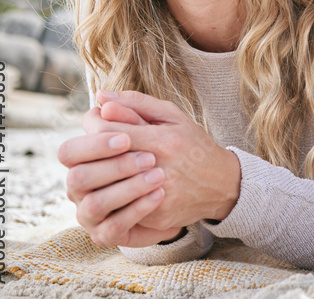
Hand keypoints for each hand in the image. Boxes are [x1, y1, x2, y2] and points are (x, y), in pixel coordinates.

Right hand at [58, 110, 180, 247]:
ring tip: (159, 177)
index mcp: (88, 157)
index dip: (96, 143)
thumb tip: (102, 98)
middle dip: (113, 167)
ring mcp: (91, 212)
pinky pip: (112, 227)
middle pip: (76, 177)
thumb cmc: (176, 148)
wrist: (202, 185)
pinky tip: (159, 196)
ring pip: (93, 204)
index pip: (71, 151)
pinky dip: (136, 211)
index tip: (128, 138)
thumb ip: (135, 109)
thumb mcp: (163, 122)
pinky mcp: (107, 233)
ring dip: (126, 189)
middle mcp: (82, 185)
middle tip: (149, 158)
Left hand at [86, 90, 241, 231]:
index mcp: (162, 140)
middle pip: (100, 163)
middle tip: (94, 149)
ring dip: (99, 179)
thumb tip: (102, 97)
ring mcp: (157, 196)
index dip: (92, 126)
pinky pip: (120, 210)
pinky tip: (120, 189)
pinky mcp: (156, 217)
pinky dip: (115, 199)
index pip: (106, 131)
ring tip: (103, 170)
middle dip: (91, 154)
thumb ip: (137, 104)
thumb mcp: (173, 117)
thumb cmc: (194, 146)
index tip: (95, 124)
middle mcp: (159, 169)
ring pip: (105, 191)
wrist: (222, 184)